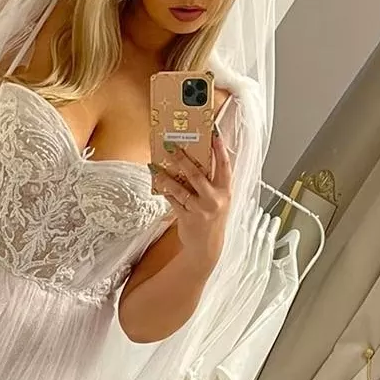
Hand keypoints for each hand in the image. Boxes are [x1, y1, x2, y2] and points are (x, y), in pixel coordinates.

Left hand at [151, 128, 232, 263]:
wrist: (207, 246)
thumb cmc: (212, 217)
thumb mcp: (219, 199)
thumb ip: (212, 181)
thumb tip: (196, 158)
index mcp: (225, 190)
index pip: (225, 165)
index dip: (220, 148)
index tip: (213, 132)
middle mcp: (215, 199)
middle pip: (197, 174)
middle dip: (182, 158)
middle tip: (170, 145)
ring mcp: (201, 209)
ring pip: (180, 188)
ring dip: (166, 176)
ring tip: (154, 165)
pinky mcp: (187, 218)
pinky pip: (172, 200)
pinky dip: (164, 190)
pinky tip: (156, 181)